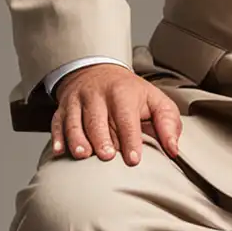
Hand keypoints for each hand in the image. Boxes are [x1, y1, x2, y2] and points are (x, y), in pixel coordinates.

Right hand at [50, 66, 181, 164]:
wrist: (97, 71)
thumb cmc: (130, 93)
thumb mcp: (155, 100)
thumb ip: (168, 124)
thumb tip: (174, 150)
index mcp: (123, 93)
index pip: (126, 117)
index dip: (130, 138)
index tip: (133, 159)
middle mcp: (97, 95)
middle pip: (97, 118)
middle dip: (102, 138)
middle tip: (107, 156)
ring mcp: (77, 101)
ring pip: (75, 121)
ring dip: (78, 138)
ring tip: (83, 155)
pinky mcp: (63, 108)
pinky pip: (57, 122)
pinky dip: (57, 137)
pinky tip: (59, 151)